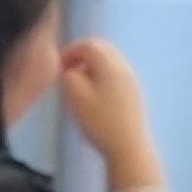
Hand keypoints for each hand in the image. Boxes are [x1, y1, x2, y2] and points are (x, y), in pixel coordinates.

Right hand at [58, 38, 158, 179]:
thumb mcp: (76, 97)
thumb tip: (70, 69)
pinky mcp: (133, 93)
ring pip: (109, 61)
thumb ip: (68, 76)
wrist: (129, 146)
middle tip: (66, 71)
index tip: (58, 66)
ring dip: (91, 65)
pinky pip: (115, 73)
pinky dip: (101, 75)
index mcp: (110, 65)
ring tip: (78, 84)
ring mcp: (131, 80)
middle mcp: (124, 67)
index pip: (89, 44)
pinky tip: (93, 94)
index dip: (70, 51)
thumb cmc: (100, 121)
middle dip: (82, 55)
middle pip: (102, 49)